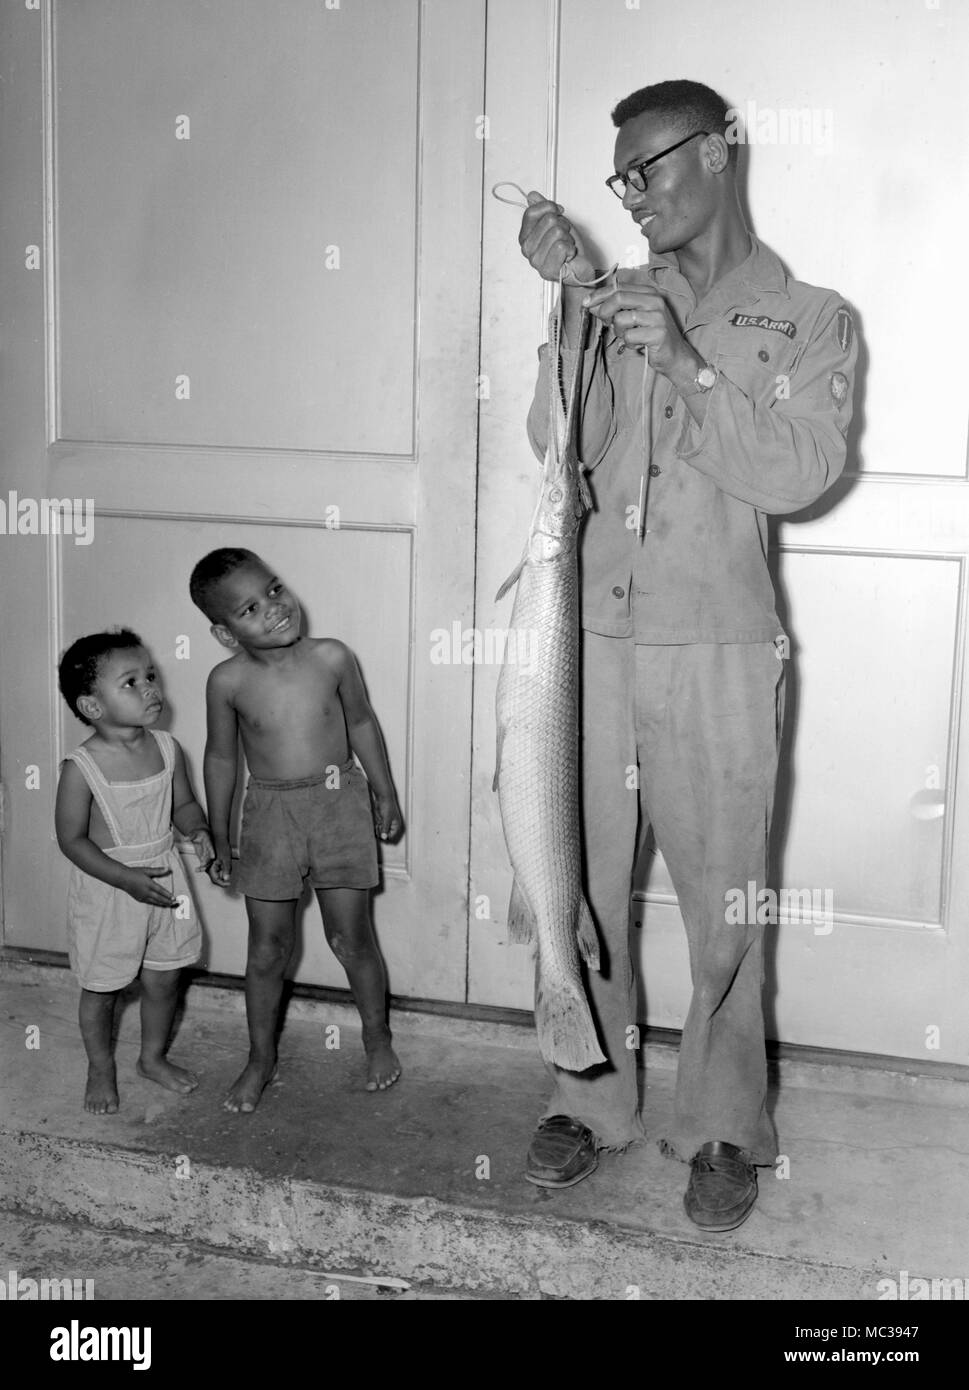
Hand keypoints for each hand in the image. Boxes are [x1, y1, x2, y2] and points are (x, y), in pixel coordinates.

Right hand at [121, 866, 177, 907]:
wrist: (122, 878)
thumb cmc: (134, 873)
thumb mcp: (147, 870)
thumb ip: (158, 870)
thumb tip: (168, 868)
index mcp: (149, 884)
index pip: (161, 891)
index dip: (168, 895)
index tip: (174, 898)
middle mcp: (146, 892)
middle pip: (159, 898)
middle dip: (167, 901)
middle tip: (174, 903)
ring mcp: (142, 896)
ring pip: (155, 901)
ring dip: (163, 903)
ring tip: (169, 904)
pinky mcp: (139, 898)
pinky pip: (149, 902)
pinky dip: (156, 903)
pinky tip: (159, 903)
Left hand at [188, 828, 215, 872]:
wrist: (199, 836)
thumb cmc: (198, 833)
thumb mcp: (194, 833)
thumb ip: (190, 836)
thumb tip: (186, 838)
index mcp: (208, 841)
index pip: (210, 847)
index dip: (212, 852)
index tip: (213, 856)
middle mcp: (209, 849)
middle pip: (210, 855)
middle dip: (207, 861)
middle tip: (203, 864)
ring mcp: (206, 853)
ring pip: (208, 861)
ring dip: (205, 866)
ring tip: (198, 869)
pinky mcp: (203, 857)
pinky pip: (204, 863)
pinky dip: (201, 867)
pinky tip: (197, 870)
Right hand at [206, 840, 232, 887]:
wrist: (220, 838)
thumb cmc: (222, 847)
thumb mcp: (226, 859)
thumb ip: (227, 869)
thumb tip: (226, 879)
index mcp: (210, 867)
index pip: (215, 880)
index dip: (222, 884)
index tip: (229, 884)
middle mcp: (209, 867)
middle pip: (215, 878)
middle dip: (222, 881)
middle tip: (229, 882)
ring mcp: (211, 865)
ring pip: (216, 874)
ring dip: (222, 877)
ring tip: (228, 878)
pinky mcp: (214, 862)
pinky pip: (217, 870)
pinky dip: (222, 872)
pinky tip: (226, 870)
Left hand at [372, 791, 401, 842]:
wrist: (383, 797)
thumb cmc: (387, 806)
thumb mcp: (386, 819)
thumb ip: (385, 829)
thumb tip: (384, 837)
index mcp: (396, 825)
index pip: (391, 835)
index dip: (386, 836)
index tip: (381, 835)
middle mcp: (392, 825)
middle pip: (386, 834)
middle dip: (381, 831)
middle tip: (379, 826)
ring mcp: (386, 823)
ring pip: (381, 831)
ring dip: (379, 828)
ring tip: (379, 820)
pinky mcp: (382, 820)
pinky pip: (379, 826)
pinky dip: (377, 824)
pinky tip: (378, 819)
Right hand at [519, 191, 594, 285]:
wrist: (579, 267)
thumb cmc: (568, 247)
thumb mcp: (557, 221)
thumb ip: (543, 208)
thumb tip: (532, 195)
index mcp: (525, 237)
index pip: (531, 212)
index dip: (549, 207)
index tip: (559, 212)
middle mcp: (527, 249)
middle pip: (548, 220)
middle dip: (562, 225)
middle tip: (564, 236)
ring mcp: (535, 261)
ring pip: (557, 232)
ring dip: (568, 238)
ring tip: (567, 247)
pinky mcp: (546, 270)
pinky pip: (561, 246)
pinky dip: (570, 248)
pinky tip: (568, 256)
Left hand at [580, 285, 694, 379]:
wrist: (675, 356)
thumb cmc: (652, 336)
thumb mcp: (633, 318)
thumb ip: (615, 309)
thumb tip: (592, 305)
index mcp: (648, 293)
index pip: (618, 287)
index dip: (599, 295)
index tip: (586, 303)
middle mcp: (654, 301)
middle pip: (618, 298)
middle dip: (605, 312)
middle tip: (606, 323)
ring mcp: (657, 316)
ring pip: (621, 319)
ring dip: (619, 332)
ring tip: (629, 336)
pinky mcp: (658, 333)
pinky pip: (629, 336)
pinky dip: (628, 343)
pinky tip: (638, 344)